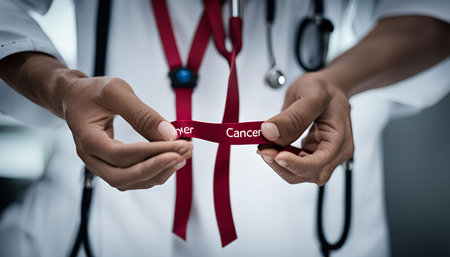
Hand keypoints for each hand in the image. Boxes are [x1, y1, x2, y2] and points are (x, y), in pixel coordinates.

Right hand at [61, 74, 191, 190]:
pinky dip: (153, 171)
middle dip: (157, 167)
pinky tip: (172, 160)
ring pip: (129, 181)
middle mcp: (91, 158)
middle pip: (123, 176)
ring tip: (183, 155)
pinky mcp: (110, 166)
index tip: (179, 145)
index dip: (151, 153)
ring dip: (159, 171)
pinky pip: (133, 176)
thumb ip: (142, 113)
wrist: (75, 98)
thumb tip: (169, 134)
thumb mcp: (116, 92)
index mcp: (87, 138)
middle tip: (184, 153)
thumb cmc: (92, 92)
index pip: (120, 155)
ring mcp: (99, 165)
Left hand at [259, 72, 353, 185]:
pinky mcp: (310, 156)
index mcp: (339, 140)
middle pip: (307, 174)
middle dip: (282, 165)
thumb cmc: (325, 89)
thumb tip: (269, 132)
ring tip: (264, 145)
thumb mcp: (311, 95)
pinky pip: (293, 165)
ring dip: (278, 163)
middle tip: (263, 149)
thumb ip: (292, 116)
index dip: (296, 164)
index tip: (277, 156)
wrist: (327, 88)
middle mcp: (334, 153)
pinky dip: (278, 159)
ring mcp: (322, 156)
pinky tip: (269, 146)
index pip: (319, 164)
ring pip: (297, 173)